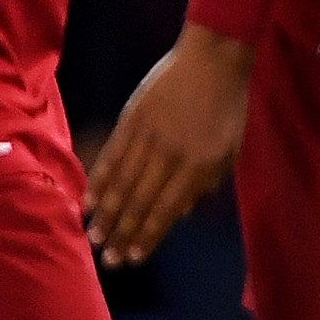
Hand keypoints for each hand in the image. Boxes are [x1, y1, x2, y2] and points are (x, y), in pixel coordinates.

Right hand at [86, 30, 251, 263]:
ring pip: (122, 183)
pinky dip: (100, 179)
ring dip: (106, 213)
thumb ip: (205, 183)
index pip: (167, 210)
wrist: (212, 60)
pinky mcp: (131, 120)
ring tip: (93, 235)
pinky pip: (113, 155)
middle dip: (121, 233)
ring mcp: (147, 138)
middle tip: (106, 259)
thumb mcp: (229, 151)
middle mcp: (169, 157)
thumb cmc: (227, 108)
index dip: (148, 236)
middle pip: (139, 202)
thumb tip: (181, 213)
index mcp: (198, 167)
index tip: (133, 257)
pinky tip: (90, 198)